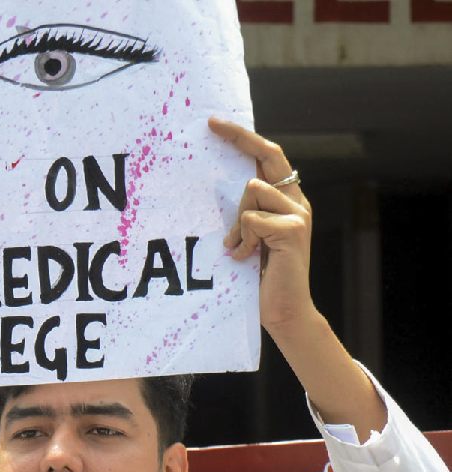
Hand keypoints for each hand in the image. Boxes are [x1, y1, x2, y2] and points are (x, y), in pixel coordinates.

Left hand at [208, 116, 385, 441]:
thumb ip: (241, 212)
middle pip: (268, 155)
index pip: (268, 157)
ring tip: (240, 249)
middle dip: (240, 137)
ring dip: (237, 222)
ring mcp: (298, 213)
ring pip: (252, 191)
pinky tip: (246, 259)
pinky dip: (242, 240)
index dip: (244, 138)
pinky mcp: (293, 230)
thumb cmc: (258, 276)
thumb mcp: (246, 237)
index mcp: (285, 200)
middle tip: (212, 125)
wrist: (283, 311)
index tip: (215, 123)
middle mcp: (296, 201)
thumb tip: (209, 186)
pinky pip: (250, 218)